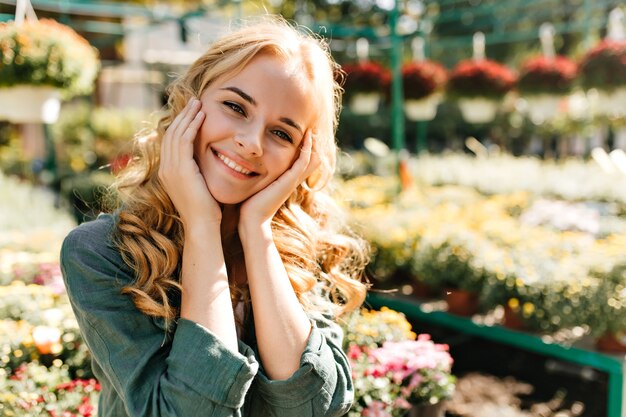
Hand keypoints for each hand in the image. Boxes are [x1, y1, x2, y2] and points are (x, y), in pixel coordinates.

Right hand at [159, 98, 220, 228]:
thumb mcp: (201, 185)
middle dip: (183, 115)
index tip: (193, 112)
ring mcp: (170, 169)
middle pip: (170, 133)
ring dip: (188, 116)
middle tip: (195, 101)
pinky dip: (192, 126)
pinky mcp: (180, 169)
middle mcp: (165, 168)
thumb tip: (211, 160)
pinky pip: (184, 140)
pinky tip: (202, 116)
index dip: (181, 124)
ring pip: (176, 133)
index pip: (171, 141)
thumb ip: (200, 171)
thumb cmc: (207, 210)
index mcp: (168, 172)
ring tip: (199, 103)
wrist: (203, 225)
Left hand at [239, 131, 319, 229]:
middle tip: (311, 129)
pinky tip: (307, 137)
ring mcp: (293, 180)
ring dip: (312, 143)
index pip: (302, 162)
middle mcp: (293, 180)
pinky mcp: (290, 181)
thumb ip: (256, 175)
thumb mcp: (256, 185)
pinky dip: (307, 148)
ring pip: (312, 159)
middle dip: (313, 145)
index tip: (302, 134)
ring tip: (311, 129)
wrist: (252, 219)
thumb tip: (245, 164)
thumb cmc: (249, 204)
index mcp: (287, 180)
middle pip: (312, 160)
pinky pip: (304, 161)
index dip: (305, 149)